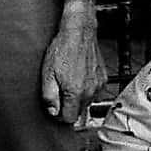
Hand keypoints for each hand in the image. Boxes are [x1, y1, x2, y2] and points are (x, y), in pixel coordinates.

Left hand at [41, 4, 106, 123]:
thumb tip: (53, 112)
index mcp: (75, 93)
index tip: (55, 106)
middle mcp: (90, 91)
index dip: (60, 115)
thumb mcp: (47, 74)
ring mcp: (98, 85)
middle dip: (69, 106)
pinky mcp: (103, 78)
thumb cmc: (62, 50)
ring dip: (78, 97)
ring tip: (70, 81)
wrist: (79, 32)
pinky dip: (86, 88)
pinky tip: (79, 76)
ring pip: (87, 102)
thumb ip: (49, 97)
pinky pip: (94, 91)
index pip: (69, 119)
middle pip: (78, 112)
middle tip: (60, 90)